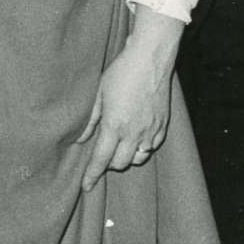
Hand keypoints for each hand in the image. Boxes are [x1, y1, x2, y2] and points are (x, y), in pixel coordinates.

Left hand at [78, 8, 181, 191]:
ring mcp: (151, 129)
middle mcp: (134, 132)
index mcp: (114, 125)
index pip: (100, 160)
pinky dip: (143, 147)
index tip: (86, 186)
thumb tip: (80, 139)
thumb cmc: (122, 72)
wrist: (151, 58)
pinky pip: (153, 146)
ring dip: (127, 157)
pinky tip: (137, 138)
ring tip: (121, 147)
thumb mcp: (98, 94)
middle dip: (109, 164)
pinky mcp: (163, 124)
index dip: (92, 175)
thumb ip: (90, 120)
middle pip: (119, 163)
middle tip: (103, 154)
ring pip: (138, 158)